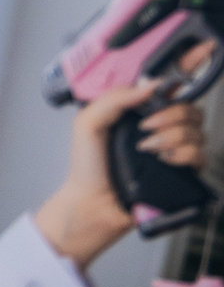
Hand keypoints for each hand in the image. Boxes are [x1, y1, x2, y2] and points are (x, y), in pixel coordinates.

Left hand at [36, 84, 211, 265]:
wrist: (94, 204)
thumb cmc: (88, 165)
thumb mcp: (89, 122)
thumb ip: (116, 98)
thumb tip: (151, 85)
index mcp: (139, 113)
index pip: (169, 92)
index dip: (179, 82)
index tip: (173, 84)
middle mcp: (160, 130)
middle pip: (190, 110)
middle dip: (172, 115)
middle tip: (147, 128)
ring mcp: (172, 152)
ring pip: (197, 131)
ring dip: (173, 136)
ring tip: (149, 148)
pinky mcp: (181, 174)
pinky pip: (199, 156)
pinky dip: (184, 154)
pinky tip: (164, 160)